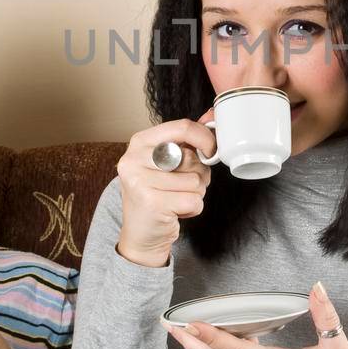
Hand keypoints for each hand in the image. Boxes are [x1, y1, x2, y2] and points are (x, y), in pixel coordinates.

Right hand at [115, 117, 216, 267]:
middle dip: (199, 175)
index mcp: (140, 141)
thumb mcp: (168, 161)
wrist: (141, 232)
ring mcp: (140, 181)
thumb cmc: (158, 193)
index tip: (211, 151)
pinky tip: (175, 210)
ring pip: (196, 181)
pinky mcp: (151, 203)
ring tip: (175, 198)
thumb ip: (188, 139)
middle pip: (192, 158)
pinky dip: (192, 209)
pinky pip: (193, 200)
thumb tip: (212, 116)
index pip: (182, 127)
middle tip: (181, 185)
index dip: (205, 138)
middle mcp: (135, 159)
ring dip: (195, 194)